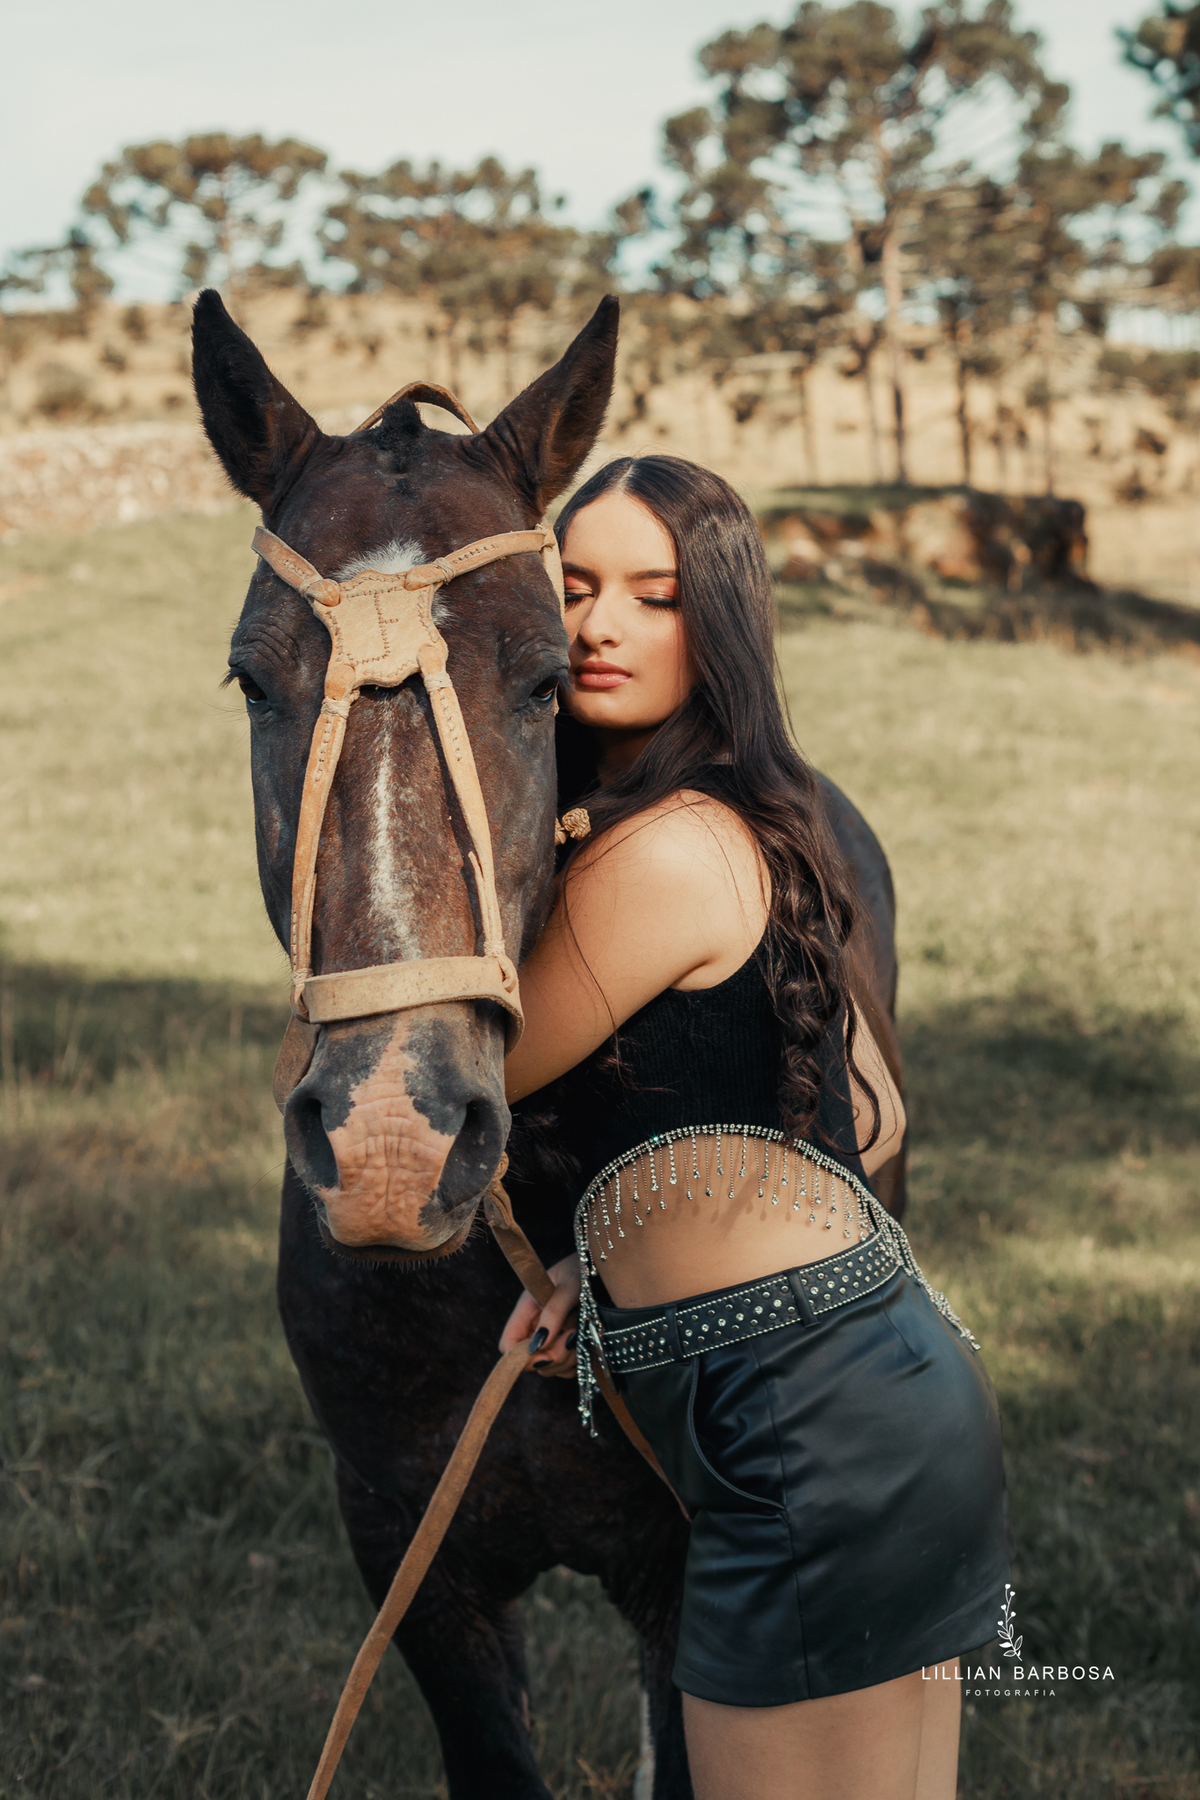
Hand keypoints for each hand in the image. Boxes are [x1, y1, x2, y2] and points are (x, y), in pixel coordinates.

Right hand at [499, 1253, 581, 1378]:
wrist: (603, 1266)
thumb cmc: (583, 1268)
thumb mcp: (570, 1285)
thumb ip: (553, 1312)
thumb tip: (538, 1346)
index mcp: (527, 1308)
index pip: (508, 1344)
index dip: (521, 1357)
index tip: (545, 1354)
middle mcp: (536, 1326)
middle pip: (531, 1361)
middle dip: (553, 1357)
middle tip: (572, 1338)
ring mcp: (551, 1337)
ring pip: (549, 1367)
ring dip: (567, 1359)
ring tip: (580, 1334)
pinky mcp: (566, 1344)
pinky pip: (565, 1368)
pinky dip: (575, 1362)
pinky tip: (585, 1343)